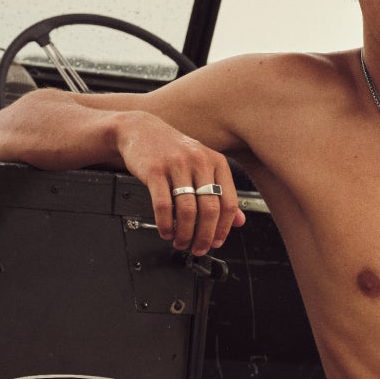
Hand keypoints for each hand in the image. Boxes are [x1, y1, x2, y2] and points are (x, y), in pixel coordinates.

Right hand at [113, 113, 243, 255]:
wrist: (140, 130)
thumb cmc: (173, 150)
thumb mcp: (203, 165)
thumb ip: (222, 191)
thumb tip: (239, 221)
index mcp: (216, 162)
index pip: (229, 202)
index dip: (224, 228)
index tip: (217, 242)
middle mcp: (199, 161)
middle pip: (210, 209)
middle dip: (204, 236)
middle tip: (198, 248)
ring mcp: (177, 165)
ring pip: (187, 210)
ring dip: (185, 234)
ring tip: (181, 242)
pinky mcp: (155, 170)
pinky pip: (163, 205)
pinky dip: (165, 224)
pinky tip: (166, 231)